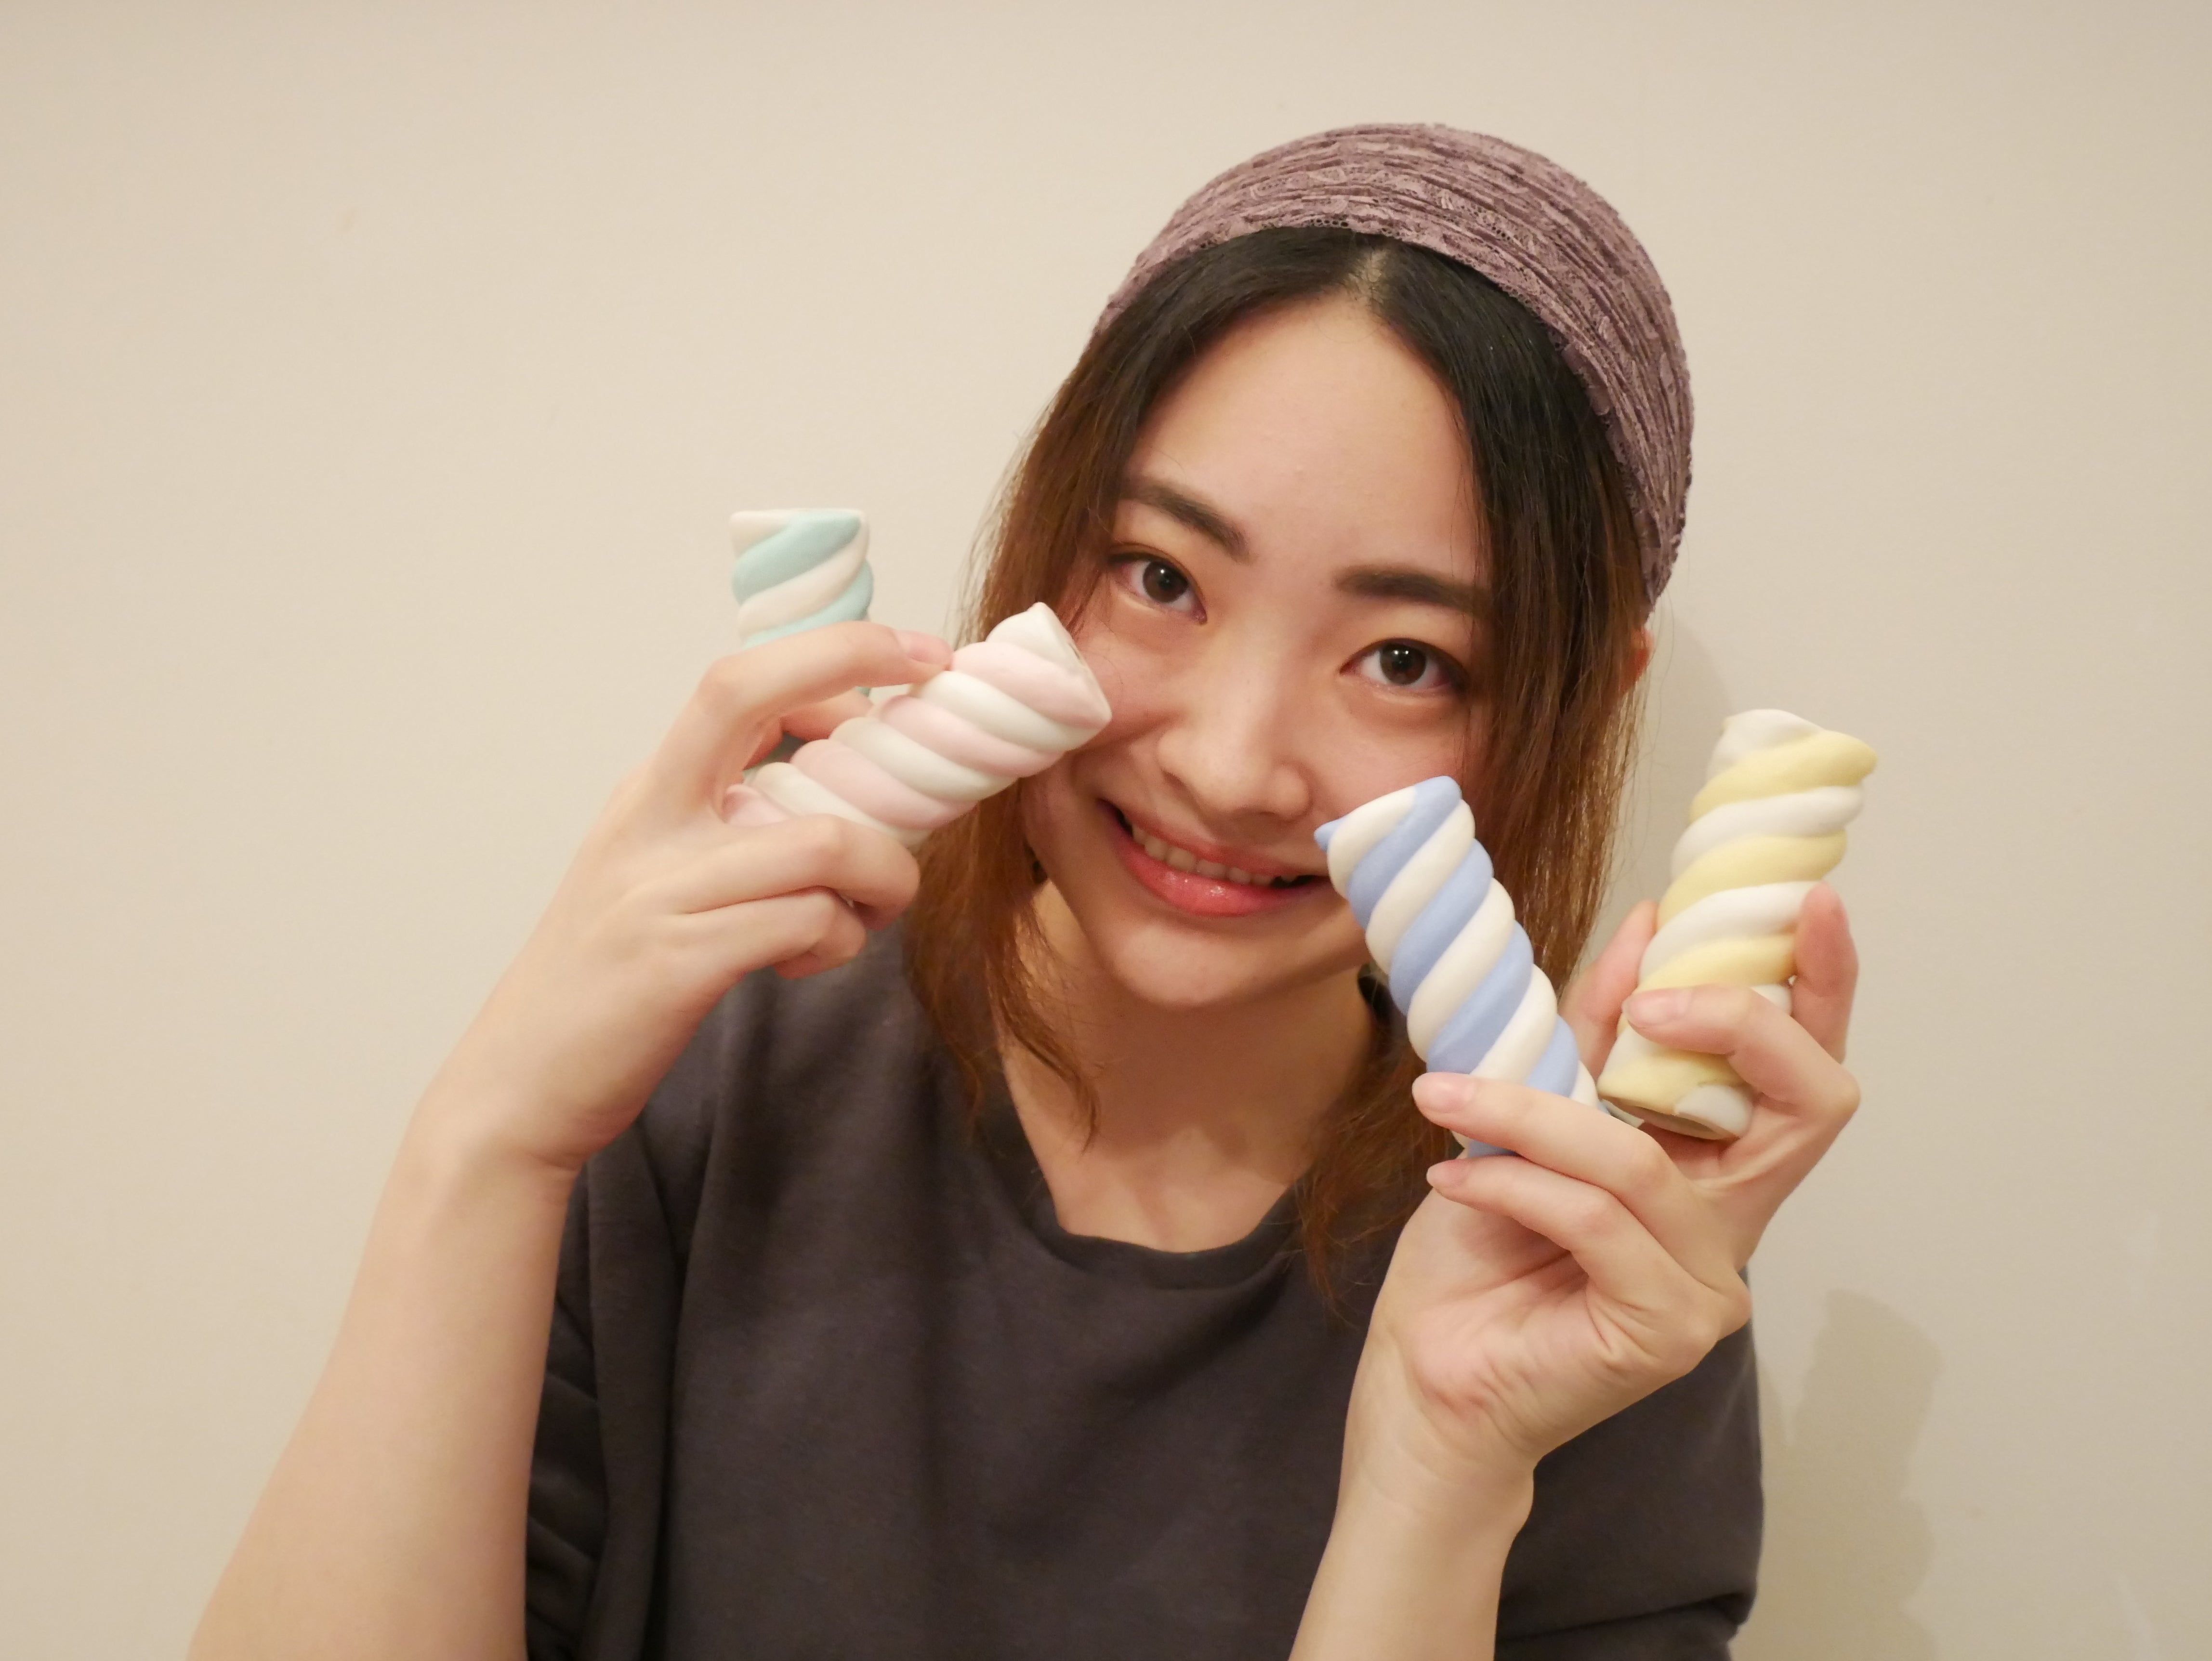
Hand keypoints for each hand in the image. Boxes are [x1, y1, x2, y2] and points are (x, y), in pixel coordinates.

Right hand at [420, 622, 953, 1176]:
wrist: (519, 1085)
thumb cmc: (611, 982)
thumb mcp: (655, 874)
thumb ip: (728, 821)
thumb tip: (834, 772)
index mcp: (647, 793)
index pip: (735, 682)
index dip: (830, 653)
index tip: (910, 658)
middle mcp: (647, 823)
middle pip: (744, 694)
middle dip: (851, 666)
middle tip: (930, 685)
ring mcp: (659, 889)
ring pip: (823, 839)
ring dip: (884, 874)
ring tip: (871, 909)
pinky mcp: (678, 962)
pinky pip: (809, 922)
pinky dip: (840, 942)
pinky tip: (808, 962)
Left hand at [1352, 886, 1859, 1482]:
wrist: (1424, 1374)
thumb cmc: (1477, 1250)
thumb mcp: (1531, 1112)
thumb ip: (1596, 1031)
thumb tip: (1646, 922)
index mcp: (1715, 1170)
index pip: (1806, 1075)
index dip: (1823, 989)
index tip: (1806, 904)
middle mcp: (1734, 1229)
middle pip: (1806, 1108)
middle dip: (1739, 1024)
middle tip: (1649, 997)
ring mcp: (1710, 1287)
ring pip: (1645, 1158)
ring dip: (1535, 1114)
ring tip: (1448, 1098)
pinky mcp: (1664, 1331)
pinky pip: (1597, 1219)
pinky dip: (1517, 1181)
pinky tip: (1455, 1179)